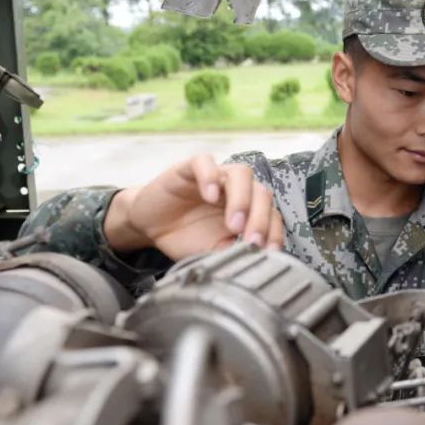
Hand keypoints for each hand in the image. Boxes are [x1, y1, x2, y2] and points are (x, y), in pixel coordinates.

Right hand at [103, 153, 284, 260]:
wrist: (149, 225)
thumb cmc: (186, 237)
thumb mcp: (211, 252)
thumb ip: (232, 253)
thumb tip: (254, 262)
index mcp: (248, 209)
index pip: (271, 214)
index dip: (274, 232)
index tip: (269, 252)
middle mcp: (236, 190)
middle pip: (261, 193)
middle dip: (261, 219)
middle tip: (252, 241)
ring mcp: (215, 177)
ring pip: (241, 174)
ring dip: (242, 199)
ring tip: (234, 225)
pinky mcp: (189, 169)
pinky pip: (204, 162)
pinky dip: (210, 177)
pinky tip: (209, 196)